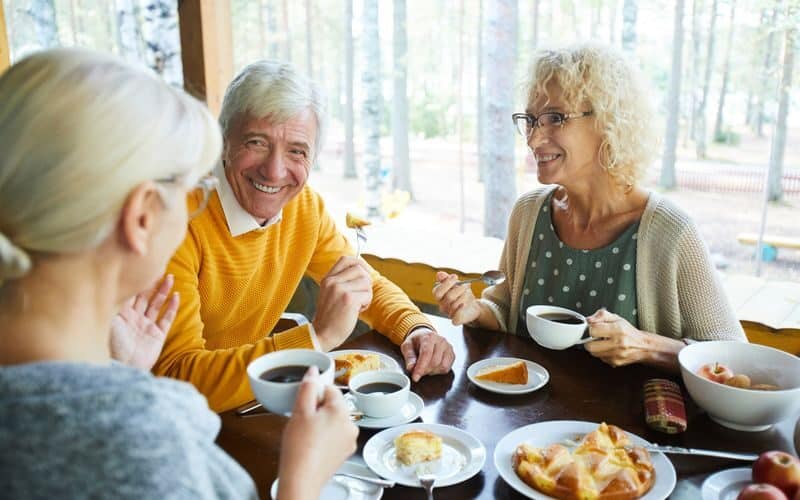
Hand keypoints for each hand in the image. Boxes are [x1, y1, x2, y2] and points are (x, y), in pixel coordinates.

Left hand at [109, 274, 178, 370]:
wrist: (122, 368)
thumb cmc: (111, 344)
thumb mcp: (109, 318)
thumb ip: (114, 300)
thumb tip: (113, 278)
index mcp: (120, 314)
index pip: (129, 293)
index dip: (136, 280)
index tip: (141, 266)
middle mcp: (133, 319)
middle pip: (144, 296)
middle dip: (151, 282)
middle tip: (158, 267)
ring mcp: (146, 327)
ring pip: (156, 304)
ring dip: (163, 291)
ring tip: (170, 278)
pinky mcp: (157, 336)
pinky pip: (166, 319)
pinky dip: (172, 307)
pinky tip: (176, 296)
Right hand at [277, 367, 357, 499]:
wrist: (301, 479)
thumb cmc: (300, 448)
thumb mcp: (300, 411)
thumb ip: (308, 387)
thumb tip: (314, 371)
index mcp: (342, 411)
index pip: (330, 389)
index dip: (314, 394)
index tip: (304, 403)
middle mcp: (351, 425)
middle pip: (333, 405)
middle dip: (317, 409)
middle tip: (303, 421)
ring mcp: (349, 441)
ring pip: (333, 421)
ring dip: (321, 423)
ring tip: (306, 434)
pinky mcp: (344, 453)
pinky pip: (334, 436)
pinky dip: (324, 437)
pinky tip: (312, 445)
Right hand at [313, 256, 372, 350]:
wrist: (322, 334)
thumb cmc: (330, 317)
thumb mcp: (330, 293)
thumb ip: (341, 281)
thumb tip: (363, 271)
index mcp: (328, 279)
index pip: (346, 260)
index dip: (359, 264)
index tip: (364, 273)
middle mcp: (332, 282)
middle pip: (360, 269)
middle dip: (366, 282)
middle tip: (361, 295)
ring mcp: (340, 289)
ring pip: (366, 282)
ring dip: (366, 294)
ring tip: (357, 304)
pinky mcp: (349, 299)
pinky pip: (368, 294)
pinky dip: (366, 303)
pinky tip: (357, 310)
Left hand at [400, 327, 454, 381]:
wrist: (425, 336)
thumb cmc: (416, 341)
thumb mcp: (407, 346)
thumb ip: (409, 357)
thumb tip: (411, 368)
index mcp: (429, 337)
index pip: (426, 353)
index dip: (421, 367)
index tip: (415, 377)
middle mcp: (441, 341)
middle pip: (435, 362)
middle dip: (425, 370)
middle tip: (417, 371)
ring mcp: (448, 348)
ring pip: (442, 366)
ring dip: (432, 371)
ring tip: (425, 367)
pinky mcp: (452, 355)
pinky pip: (447, 368)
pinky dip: (438, 371)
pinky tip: (432, 367)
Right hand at [432, 271, 480, 325]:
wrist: (472, 306)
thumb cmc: (462, 293)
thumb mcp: (455, 284)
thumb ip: (446, 279)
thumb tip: (439, 274)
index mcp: (439, 297)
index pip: (437, 292)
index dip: (446, 284)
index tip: (455, 277)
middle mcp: (442, 306)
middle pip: (449, 297)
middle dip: (459, 289)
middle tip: (466, 285)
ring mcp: (449, 314)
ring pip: (455, 305)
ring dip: (465, 297)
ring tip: (468, 294)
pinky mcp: (456, 320)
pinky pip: (456, 318)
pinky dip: (460, 310)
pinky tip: (464, 304)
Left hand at [583, 308, 655, 366]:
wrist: (644, 346)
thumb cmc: (629, 331)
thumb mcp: (616, 318)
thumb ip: (601, 315)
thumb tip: (589, 320)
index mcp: (618, 329)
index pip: (593, 330)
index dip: (592, 329)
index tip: (596, 328)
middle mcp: (619, 343)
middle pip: (590, 346)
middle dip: (590, 341)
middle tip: (597, 338)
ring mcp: (617, 354)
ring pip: (594, 353)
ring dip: (596, 348)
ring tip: (603, 343)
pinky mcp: (616, 362)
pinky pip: (601, 358)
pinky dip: (602, 354)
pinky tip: (609, 349)